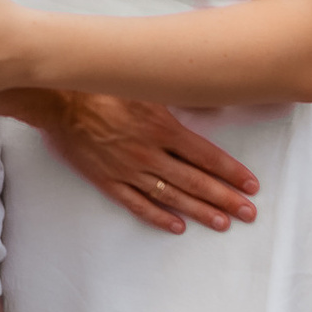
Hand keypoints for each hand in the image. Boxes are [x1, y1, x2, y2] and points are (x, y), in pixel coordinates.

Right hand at [32, 93, 259, 233]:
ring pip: (172, 196)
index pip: (207, 156)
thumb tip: (212, 102)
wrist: (60, 100)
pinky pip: (137, 204)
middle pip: (196, 181)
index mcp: (163, 128)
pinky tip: (178, 226)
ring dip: (200, 211)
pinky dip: (158, 216)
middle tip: (249, 213)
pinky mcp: (108, 181)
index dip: (232, 172)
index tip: (251, 185)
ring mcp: (129, 170)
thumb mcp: (148, 85)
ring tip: (223, 223)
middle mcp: (150, 153)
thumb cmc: (104, 87)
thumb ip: (179, 96)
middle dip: (226, 198)